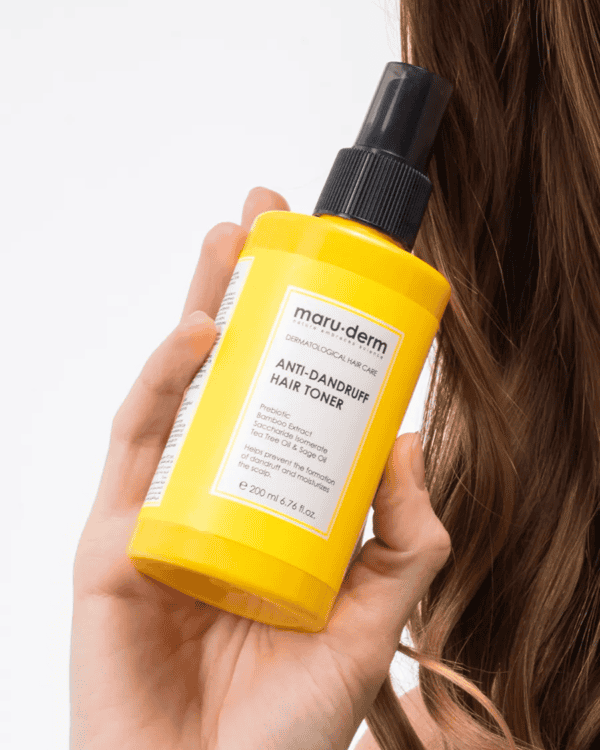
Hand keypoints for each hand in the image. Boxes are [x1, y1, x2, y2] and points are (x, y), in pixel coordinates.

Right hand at [70, 187, 451, 749]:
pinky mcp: (109, 540)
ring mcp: (155, 512)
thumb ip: (406, 535)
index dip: (289, 337)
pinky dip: (161, 384)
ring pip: (171, 391)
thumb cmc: (287, 722)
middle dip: (235, 292)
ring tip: (226, 247)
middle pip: (218, 377)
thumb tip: (410, 434)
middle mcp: (208, 498)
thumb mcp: (372, 614)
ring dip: (197, 311)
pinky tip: (198, 337)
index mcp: (263, 509)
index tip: (316, 275)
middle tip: (258, 222)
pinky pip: (134, 446)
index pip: (272, 401)